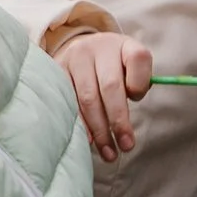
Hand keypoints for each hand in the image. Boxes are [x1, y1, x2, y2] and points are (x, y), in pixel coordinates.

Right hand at [53, 32, 152, 161]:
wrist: (84, 49)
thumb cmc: (114, 67)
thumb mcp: (130, 67)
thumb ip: (137, 86)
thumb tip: (130, 120)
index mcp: (124, 45)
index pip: (138, 58)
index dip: (140, 82)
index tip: (137, 99)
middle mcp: (99, 47)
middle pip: (110, 86)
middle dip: (119, 120)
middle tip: (127, 146)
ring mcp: (75, 57)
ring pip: (87, 98)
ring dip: (100, 130)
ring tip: (109, 152)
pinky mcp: (57, 70)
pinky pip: (68, 102)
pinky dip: (80, 124)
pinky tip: (88, 141)